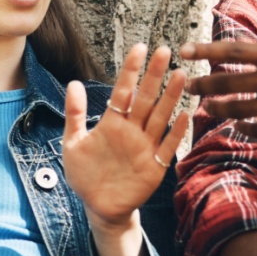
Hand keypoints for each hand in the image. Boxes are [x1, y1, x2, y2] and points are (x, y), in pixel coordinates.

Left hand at [62, 43, 190, 227]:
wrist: (98, 207)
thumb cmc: (85, 175)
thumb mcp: (72, 143)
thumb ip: (74, 114)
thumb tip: (73, 83)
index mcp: (112, 123)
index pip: (124, 91)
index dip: (131, 70)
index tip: (140, 48)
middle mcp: (132, 131)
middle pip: (146, 99)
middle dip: (155, 76)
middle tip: (165, 51)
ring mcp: (145, 147)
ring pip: (160, 118)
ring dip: (170, 97)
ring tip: (180, 75)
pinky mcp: (154, 167)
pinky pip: (167, 147)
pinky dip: (175, 132)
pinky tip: (183, 114)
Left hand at [179, 0, 256, 138]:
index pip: (231, 51)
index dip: (204, 50)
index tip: (183, 49)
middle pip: (226, 84)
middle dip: (202, 85)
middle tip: (187, 84)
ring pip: (238, 110)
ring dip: (218, 108)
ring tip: (208, 106)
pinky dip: (245, 127)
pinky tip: (241, 123)